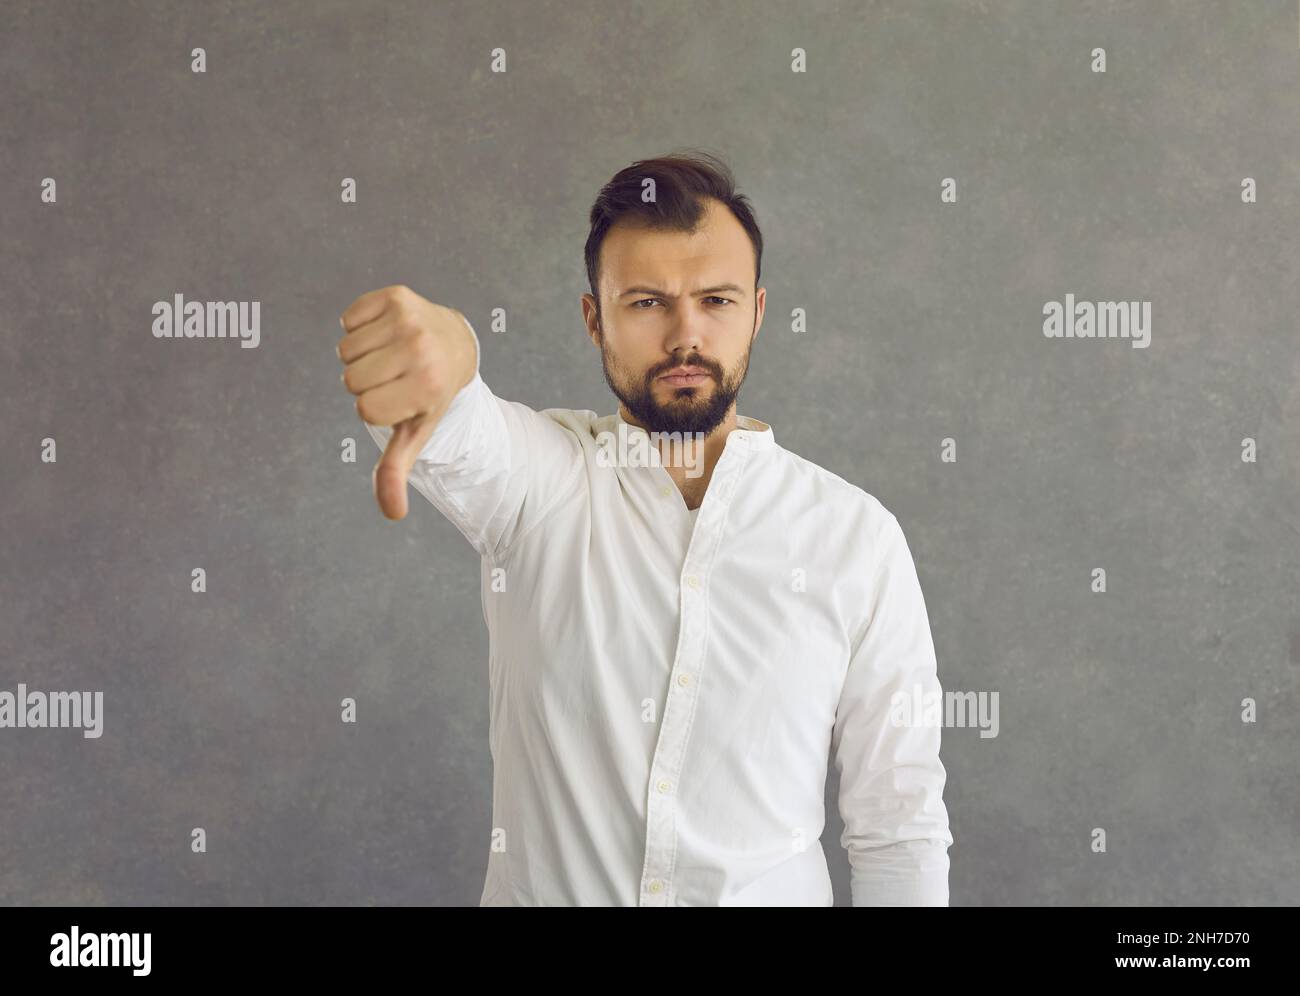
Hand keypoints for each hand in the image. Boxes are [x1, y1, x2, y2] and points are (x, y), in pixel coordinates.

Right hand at [337, 285, 476, 519]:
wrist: (456, 343)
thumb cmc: (430, 393)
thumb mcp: (417, 431)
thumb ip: (397, 470)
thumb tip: (393, 514)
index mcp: (426, 388)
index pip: (365, 409)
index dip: (374, 408)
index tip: (398, 399)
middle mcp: (420, 351)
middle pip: (351, 380)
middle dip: (366, 383)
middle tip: (394, 377)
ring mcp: (409, 320)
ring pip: (346, 350)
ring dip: (361, 355)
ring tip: (391, 356)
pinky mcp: (396, 296)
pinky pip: (348, 320)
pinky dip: (359, 327)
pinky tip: (386, 333)